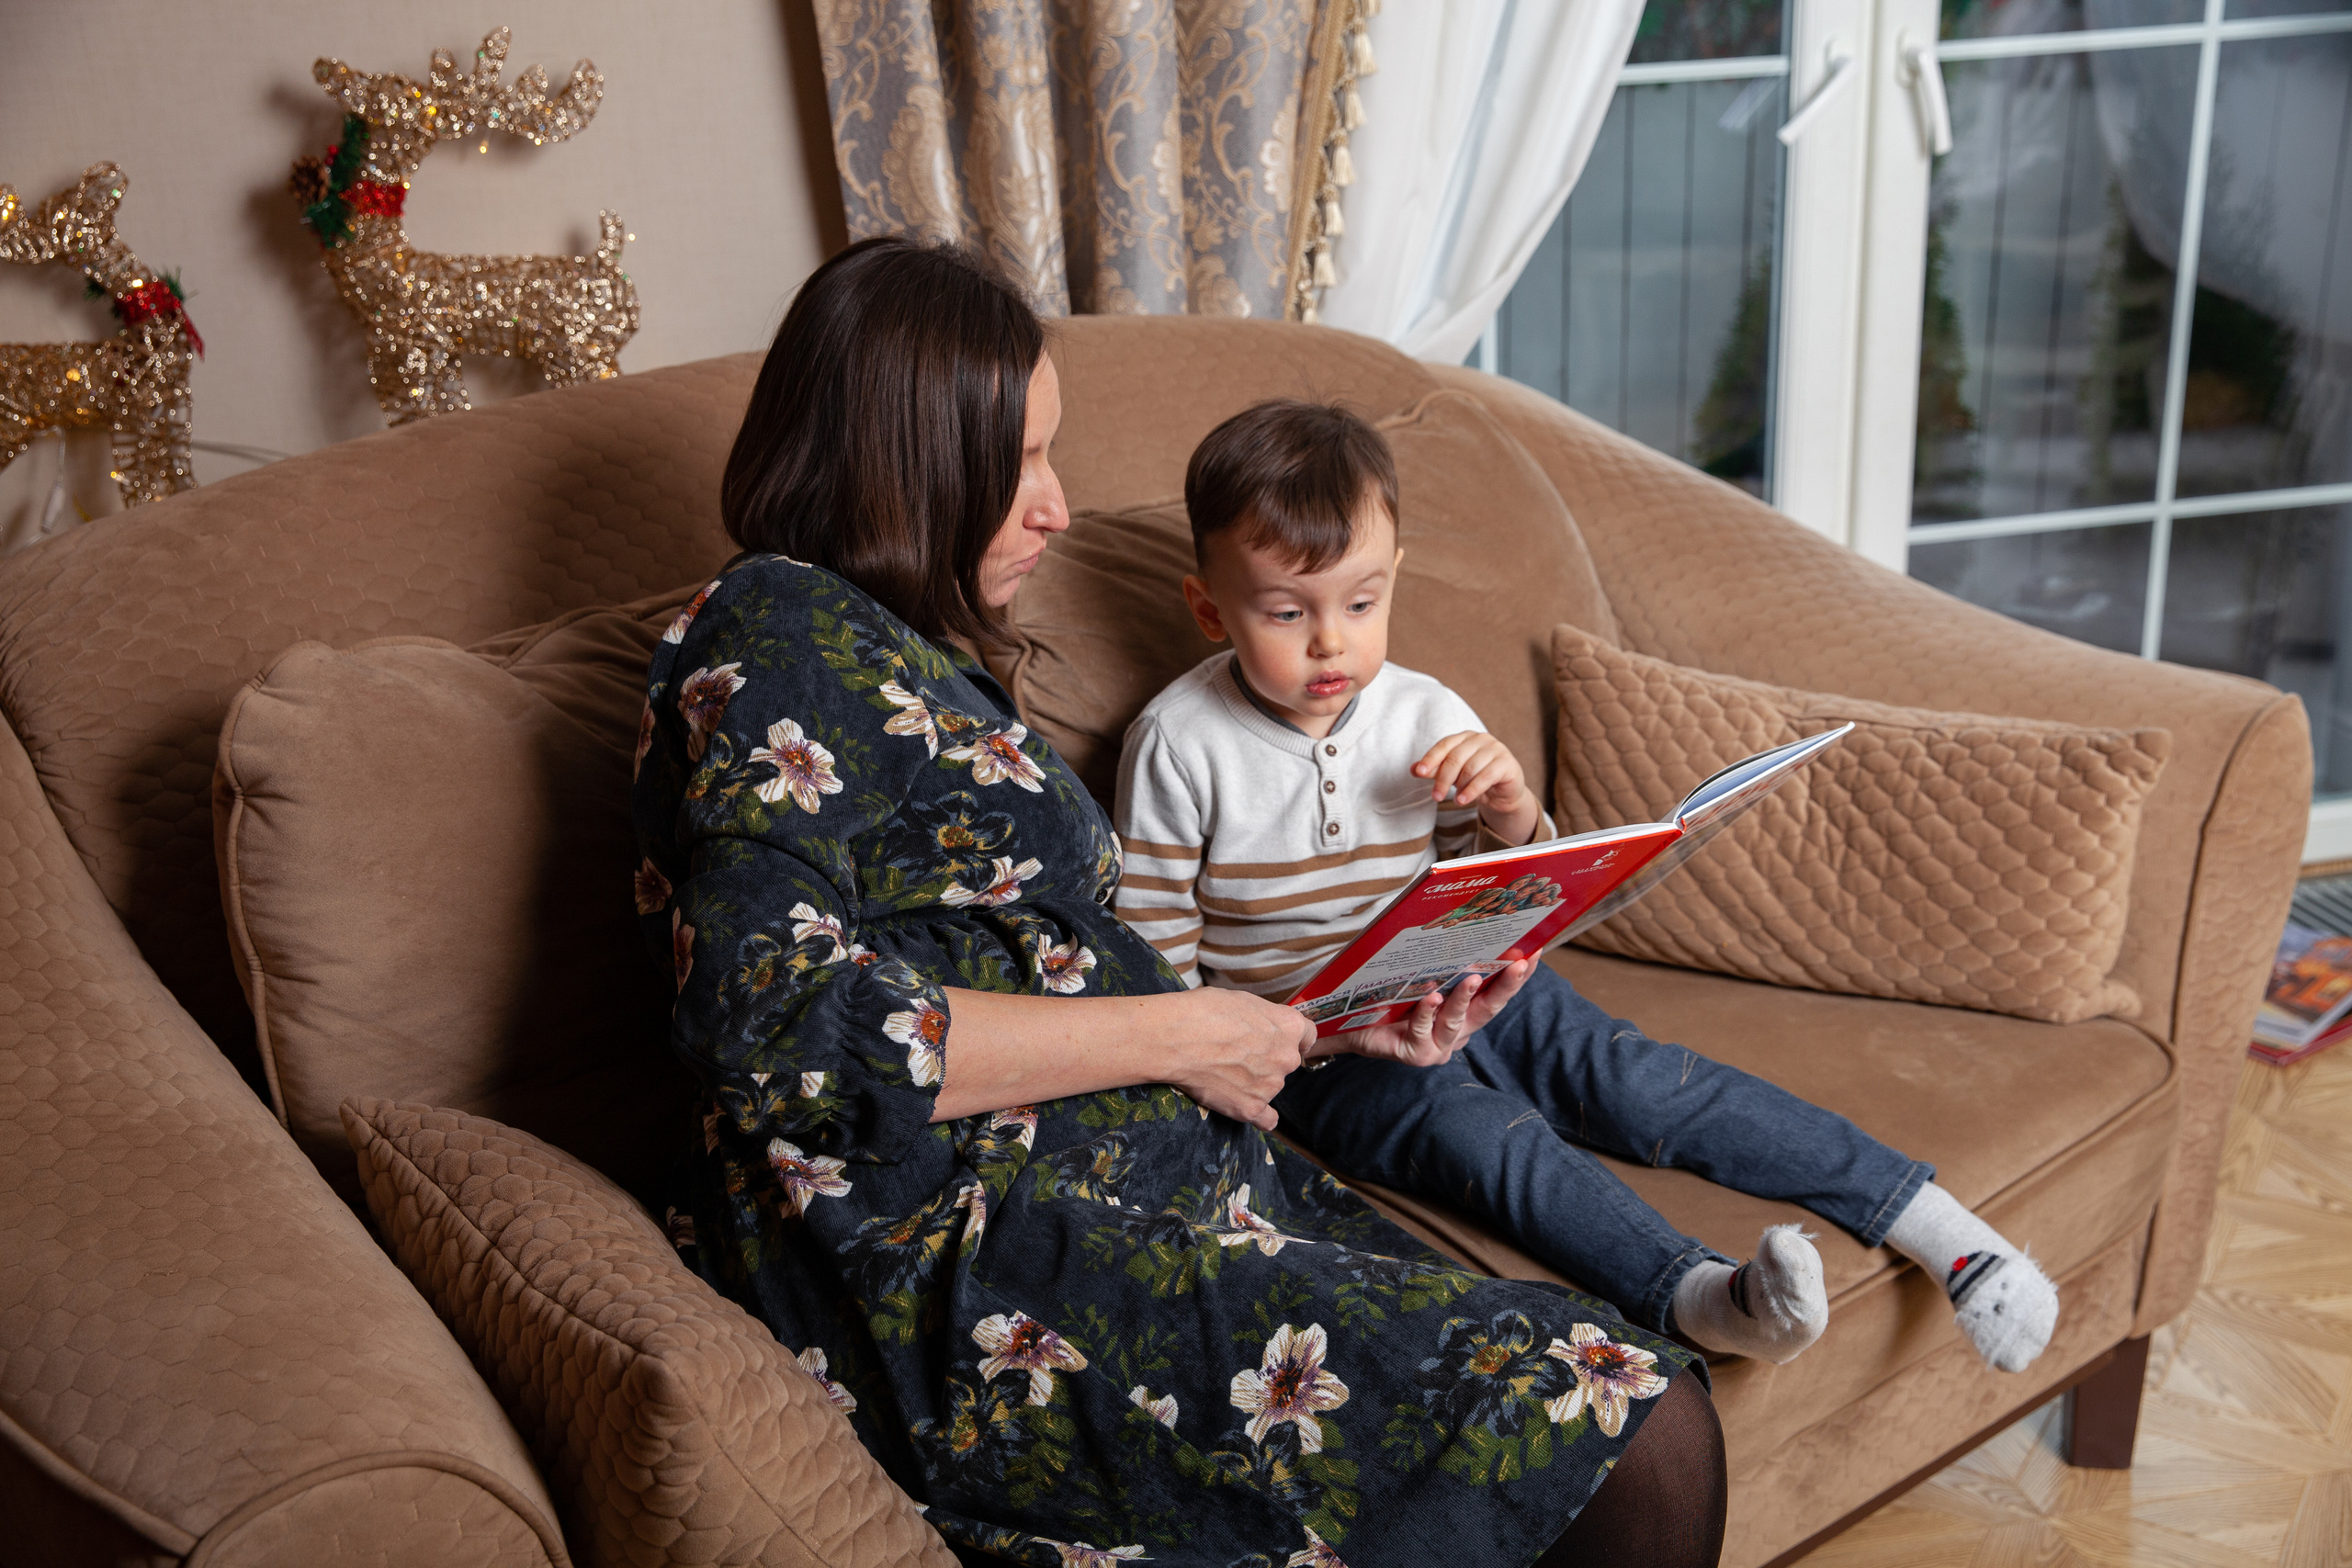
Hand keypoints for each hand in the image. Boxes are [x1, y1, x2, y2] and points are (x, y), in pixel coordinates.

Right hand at [1161, 986, 1317, 1130]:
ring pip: (1270, 1085)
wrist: (1175, 1038)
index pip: (1308, 1035)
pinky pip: (1266, 1119)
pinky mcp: (1250, 1108)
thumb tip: (1265, 1026)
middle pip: (1286, 1061)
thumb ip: (1265, 1018)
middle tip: (1239, 1053)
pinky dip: (1259, 1115)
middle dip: (1268, 1058)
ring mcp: (1270, 1086)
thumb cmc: (1203, 1012)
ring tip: (1223, 1070)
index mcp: (1289, 1026)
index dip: (1294, 1038)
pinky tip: (1248, 1106)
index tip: (1281, 1041)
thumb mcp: (1244, 1000)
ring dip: (1255, 1081)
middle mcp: (1286, 1058)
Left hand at [1323, 958, 1538, 1067]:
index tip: (1535, 950)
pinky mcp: (1415, 1054)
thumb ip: (1441, 960)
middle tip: (1520, 962)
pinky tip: (1431, 996)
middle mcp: (1457, 1031)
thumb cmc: (1388, 997)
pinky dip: (1427, 1012)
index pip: (1497, 992)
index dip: (1518, 974)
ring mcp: (1438, 1046)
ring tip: (1472, 977)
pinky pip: (1423, 1031)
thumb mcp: (1419, 975)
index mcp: (1464, 1012)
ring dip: (1466, 997)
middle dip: (1507, 985)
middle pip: (1488, 1008)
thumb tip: (1462, 918)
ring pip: (1457, 1021)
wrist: (1350, 1025)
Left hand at [1414, 731, 1539, 844]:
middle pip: (1456, 757)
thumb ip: (1435, 770)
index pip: (1444, 745)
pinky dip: (1472, 790)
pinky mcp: (1507, 763)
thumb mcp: (1453, 775)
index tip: (1419, 772)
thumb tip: (1413, 769)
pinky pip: (1486, 776)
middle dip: (1443, 778)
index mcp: (1465, 737)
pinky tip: (1464, 801)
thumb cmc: (1475, 778)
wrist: (1503, 793)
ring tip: (1456, 801)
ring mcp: (1496, 749)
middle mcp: (1481, 739)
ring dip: (1460, 787)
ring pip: (1471, 768)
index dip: (1431, 758)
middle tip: (1435, 796)